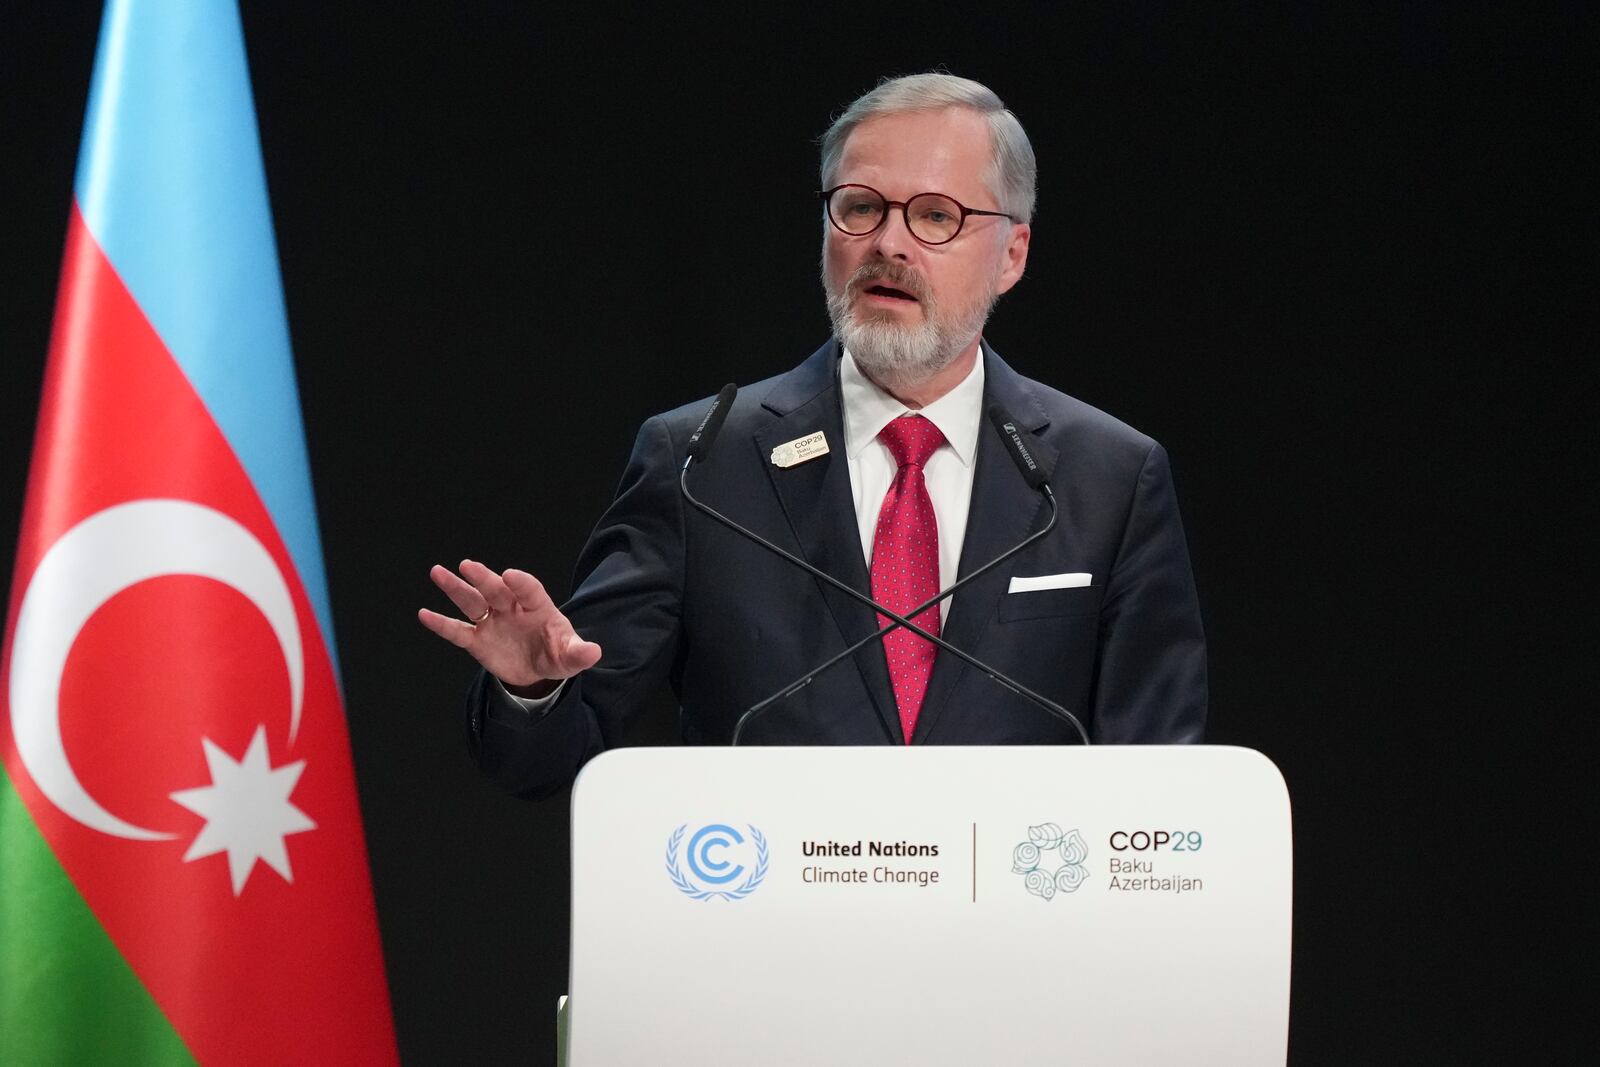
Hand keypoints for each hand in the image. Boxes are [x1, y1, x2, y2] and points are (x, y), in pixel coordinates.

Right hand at [418, 559, 601, 691]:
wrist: (537, 671)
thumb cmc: (555, 653)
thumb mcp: (569, 656)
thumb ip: (579, 653)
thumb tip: (595, 652)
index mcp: (537, 607)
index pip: (529, 590)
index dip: (521, 583)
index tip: (510, 575)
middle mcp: (511, 608)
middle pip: (496, 590)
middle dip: (483, 578)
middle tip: (469, 565)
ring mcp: (492, 622)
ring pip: (472, 602)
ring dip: (456, 588)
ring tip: (438, 572)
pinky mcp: (477, 640)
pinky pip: (457, 630)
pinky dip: (441, 624)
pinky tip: (424, 614)